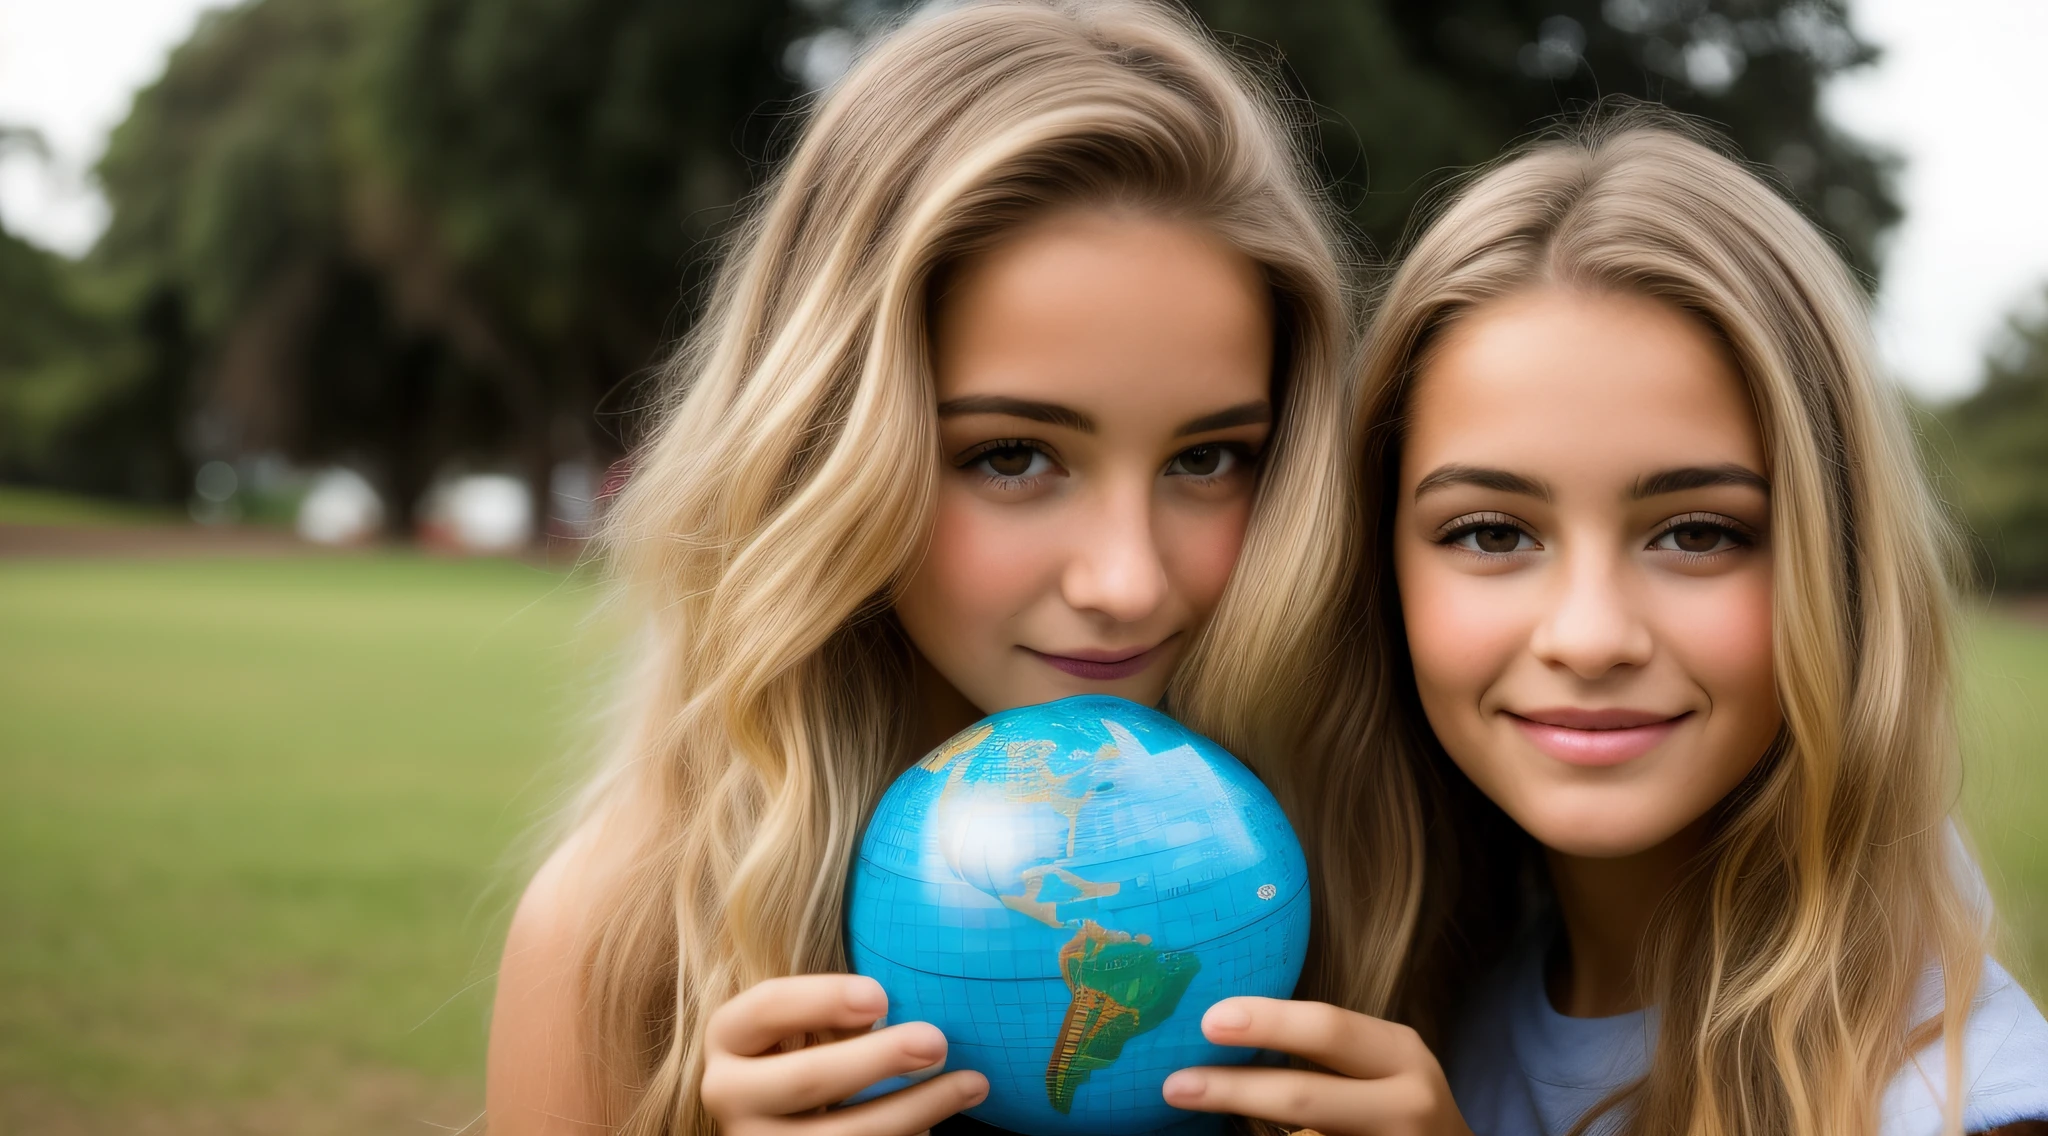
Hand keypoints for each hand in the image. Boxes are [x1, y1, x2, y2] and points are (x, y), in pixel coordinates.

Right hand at [701, 974, 988, 1135]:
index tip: (883, 996)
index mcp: (729, 1036)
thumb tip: (908, 996)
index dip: (823, 999)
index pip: (768, 1007)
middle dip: (878, 1060)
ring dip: (915, 1108)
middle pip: (807, 1079)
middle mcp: (729, 1093)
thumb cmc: (805, 1047)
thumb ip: (835, 1009)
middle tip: (938, 1042)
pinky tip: (941, 1120)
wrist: (775, 1118)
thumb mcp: (804, 1021)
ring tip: (972, 1083)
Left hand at [1160, 997, 1473, 1135]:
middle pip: (1305, 1096)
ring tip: (1190, 1108)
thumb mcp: (1376, 1064)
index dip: (1267, 1024)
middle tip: (1174, 1084)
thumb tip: (1220, 1030)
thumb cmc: (1394, 1100)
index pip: (1327, 1029)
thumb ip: (1320, 1050)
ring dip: (1243, 1126)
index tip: (1208, 1022)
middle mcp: (1406, 1103)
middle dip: (1234, 1090)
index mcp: (1399, 1054)